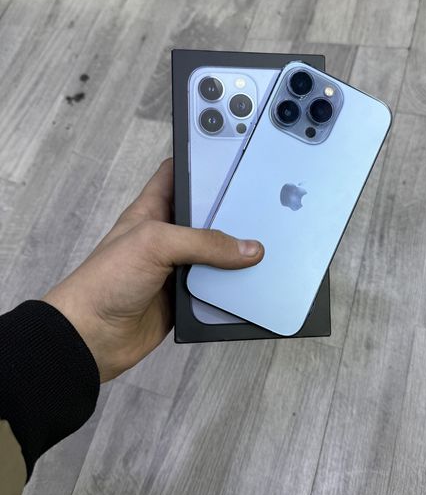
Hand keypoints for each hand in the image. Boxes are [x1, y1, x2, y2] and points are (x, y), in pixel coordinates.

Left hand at [41, 158, 263, 382]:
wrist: (92, 336)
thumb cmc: (105, 280)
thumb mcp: (154, 244)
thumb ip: (204, 242)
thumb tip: (247, 249)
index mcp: (152, 211)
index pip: (177, 176)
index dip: (200, 164)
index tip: (230, 157)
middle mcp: (166, 237)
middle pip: (205, 217)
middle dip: (230, 213)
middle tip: (260, 206)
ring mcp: (176, 268)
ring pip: (215, 256)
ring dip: (234, 257)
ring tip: (265, 246)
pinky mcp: (184, 298)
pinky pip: (215, 289)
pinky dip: (229, 290)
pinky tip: (247, 285)